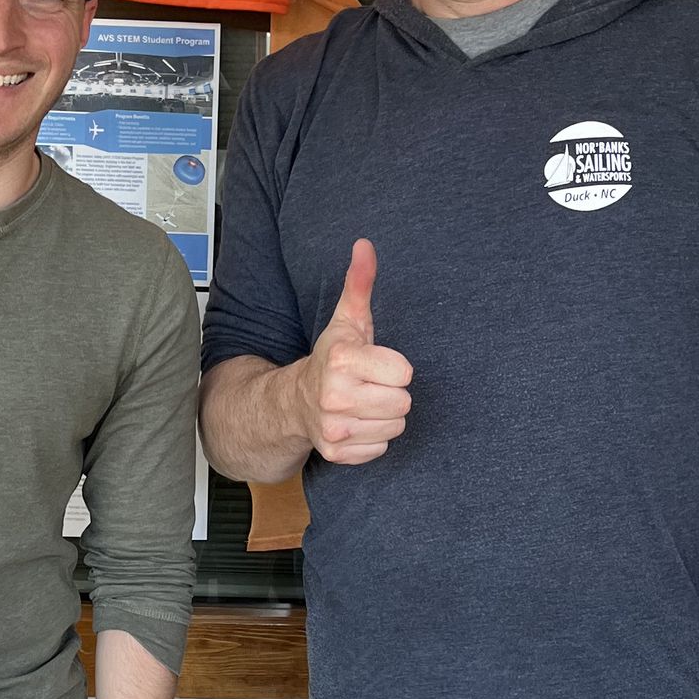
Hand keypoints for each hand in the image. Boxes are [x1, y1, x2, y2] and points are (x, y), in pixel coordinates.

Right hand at [298, 239, 412, 465]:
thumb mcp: (348, 320)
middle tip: (369, 386)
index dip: (394, 367)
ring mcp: (334, 429)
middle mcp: (334, 397)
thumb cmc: (331, 359)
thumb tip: (364, 245)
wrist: (294, 401)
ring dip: (383, 416)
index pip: (404, 373)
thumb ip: (360, 283)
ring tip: (363, 403)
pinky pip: (380, 448)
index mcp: (341, 361)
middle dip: (391, 393)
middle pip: (403, 402)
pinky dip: (372, 438)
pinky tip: (356, 423)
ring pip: (395, 427)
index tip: (374, 364)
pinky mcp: (337, 453)